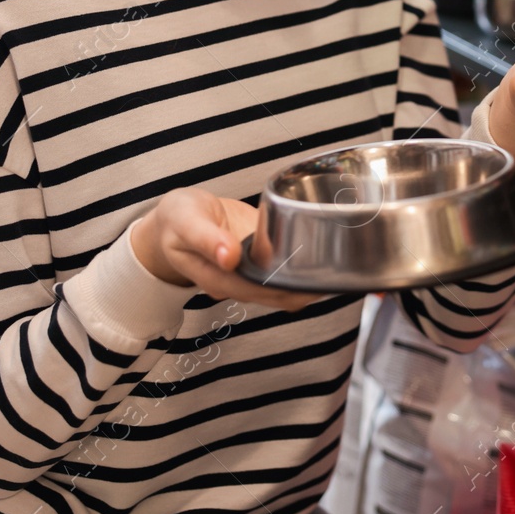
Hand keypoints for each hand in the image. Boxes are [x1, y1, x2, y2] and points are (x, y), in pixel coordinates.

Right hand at [130, 188, 325, 311]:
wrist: (176, 218)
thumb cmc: (177, 220)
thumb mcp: (185, 222)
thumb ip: (205, 239)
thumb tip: (230, 257)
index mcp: (216, 277)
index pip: (255, 291)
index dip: (284, 291)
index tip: (311, 286)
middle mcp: (235, 281)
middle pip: (274, 295)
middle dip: (303, 291)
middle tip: (336, 278)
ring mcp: (247, 273)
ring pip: (280, 288)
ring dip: (306, 284)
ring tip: (338, 274)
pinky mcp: (257, 260)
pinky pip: (280, 271)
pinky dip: (300, 271)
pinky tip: (324, 262)